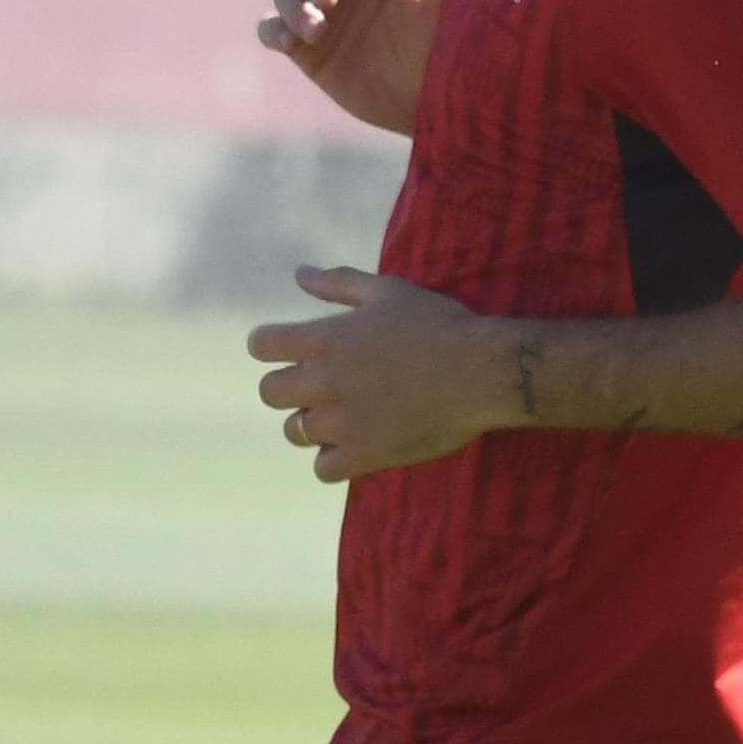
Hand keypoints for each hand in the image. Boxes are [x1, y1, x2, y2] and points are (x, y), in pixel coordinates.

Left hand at [248, 266, 507, 481]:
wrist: (481, 372)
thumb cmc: (437, 325)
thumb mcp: (387, 291)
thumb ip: (338, 283)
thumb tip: (299, 274)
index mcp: (323, 339)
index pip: (261, 345)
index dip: (270, 347)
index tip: (288, 350)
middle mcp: (321, 382)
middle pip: (269, 392)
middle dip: (288, 387)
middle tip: (320, 386)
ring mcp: (340, 423)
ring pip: (294, 431)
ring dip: (310, 423)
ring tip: (341, 416)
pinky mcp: (363, 455)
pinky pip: (323, 469)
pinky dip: (332, 460)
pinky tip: (353, 446)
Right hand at [259, 0, 451, 134]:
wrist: (429, 102)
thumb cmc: (445, 47)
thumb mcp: (445, 2)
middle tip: (327, 1)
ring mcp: (323, 15)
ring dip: (294, 6)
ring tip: (317, 33)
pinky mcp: (304, 48)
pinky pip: (271, 27)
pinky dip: (272, 30)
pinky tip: (288, 43)